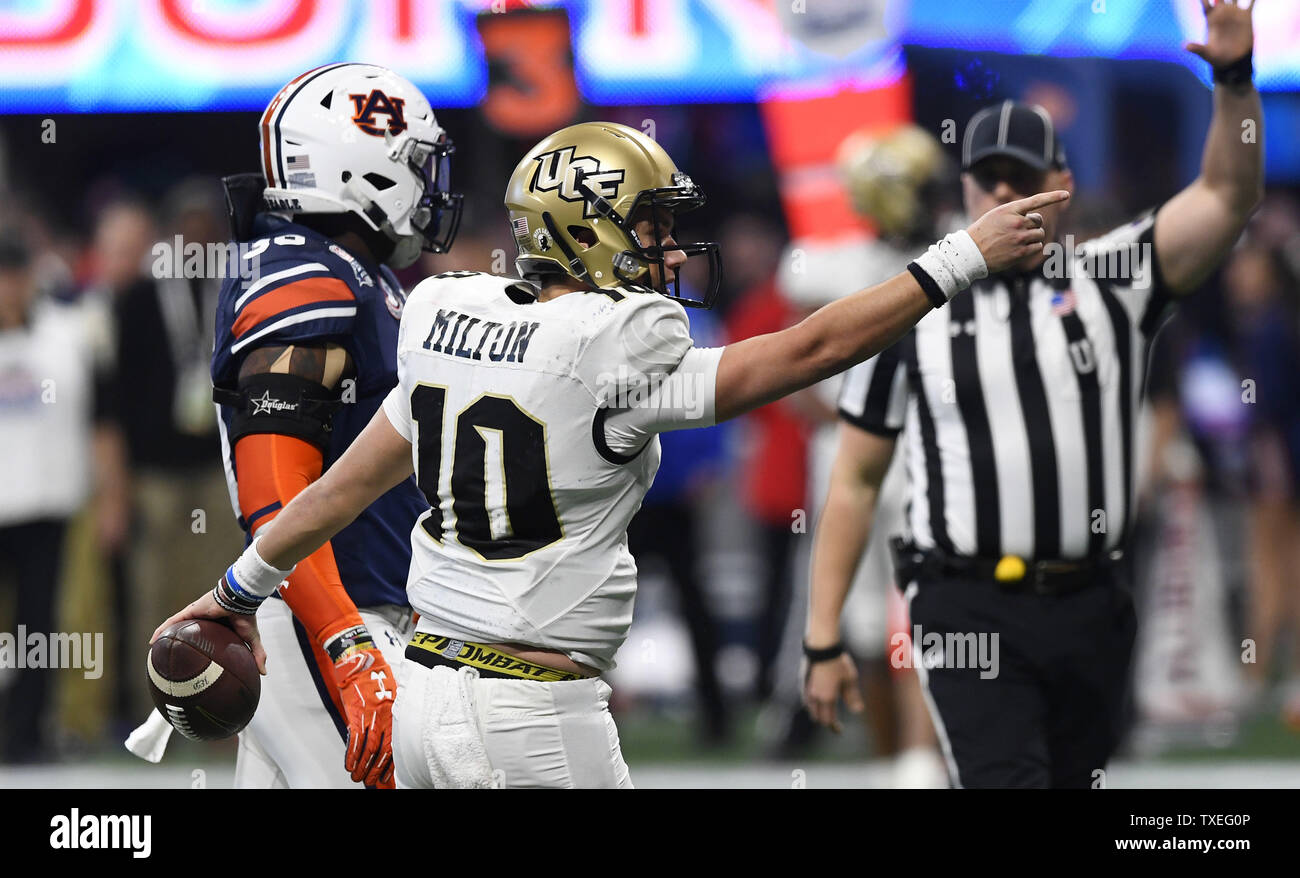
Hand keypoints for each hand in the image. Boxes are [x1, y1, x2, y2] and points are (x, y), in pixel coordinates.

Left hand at [151, 590, 267, 674]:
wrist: (241, 599)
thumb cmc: (246, 616)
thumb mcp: (250, 639)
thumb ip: (256, 655)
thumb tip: (264, 673)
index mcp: (216, 628)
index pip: (203, 639)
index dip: (196, 648)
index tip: (189, 661)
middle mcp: (203, 621)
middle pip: (186, 633)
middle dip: (176, 643)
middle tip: (167, 657)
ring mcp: (195, 615)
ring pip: (176, 627)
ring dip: (164, 637)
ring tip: (153, 649)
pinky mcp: (190, 611)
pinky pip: (172, 621)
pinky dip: (162, 630)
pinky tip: (152, 640)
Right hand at [333, 646, 396, 786]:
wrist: (362, 662)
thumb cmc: (375, 678)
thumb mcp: (388, 697)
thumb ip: (388, 717)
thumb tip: (384, 738)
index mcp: (396, 714)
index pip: (396, 746)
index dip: (391, 765)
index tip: (388, 778)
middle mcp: (386, 717)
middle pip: (383, 752)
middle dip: (376, 771)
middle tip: (371, 782)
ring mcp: (371, 717)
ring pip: (369, 749)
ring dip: (362, 767)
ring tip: (358, 777)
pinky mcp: (356, 714)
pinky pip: (355, 739)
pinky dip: (351, 755)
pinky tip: (349, 765)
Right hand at [801, 653, 863, 733]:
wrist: (821, 647)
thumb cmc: (838, 663)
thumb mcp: (850, 680)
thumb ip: (852, 697)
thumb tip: (858, 711)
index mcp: (827, 699)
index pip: (829, 720)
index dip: (834, 727)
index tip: (839, 730)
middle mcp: (815, 697)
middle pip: (818, 716)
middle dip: (825, 721)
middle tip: (833, 723)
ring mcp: (806, 689)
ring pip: (810, 708)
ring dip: (817, 712)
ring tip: (824, 712)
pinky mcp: (802, 681)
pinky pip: (806, 698)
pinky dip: (811, 703)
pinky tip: (815, 698)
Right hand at [966, 190, 1070, 274]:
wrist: (971, 252)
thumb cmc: (983, 233)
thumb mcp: (996, 216)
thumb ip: (1015, 214)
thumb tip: (1036, 221)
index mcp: (1010, 210)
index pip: (1036, 200)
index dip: (1053, 196)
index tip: (1066, 194)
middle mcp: (1016, 222)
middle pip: (1038, 221)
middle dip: (1033, 225)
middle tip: (1019, 231)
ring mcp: (1019, 237)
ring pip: (1039, 234)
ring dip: (1033, 237)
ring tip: (1017, 241)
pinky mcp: (1021, 251)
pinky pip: (1037, 247)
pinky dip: (1032, 248)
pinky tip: (1018, 249)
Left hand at [1186, 0, 1253, 68]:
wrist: (1232, 62)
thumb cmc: (1217, 59)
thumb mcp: (1206, 53)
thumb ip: (1196, 48)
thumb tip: (1184, 46)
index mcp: (1211, 19)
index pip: (1206, 3)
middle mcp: (1222, 14)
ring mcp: (1234, 14)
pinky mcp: (1246, 17)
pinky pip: (1251, 3)